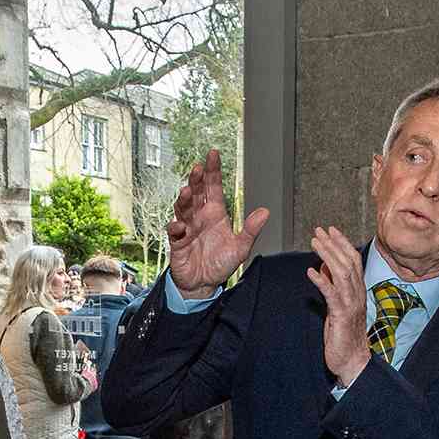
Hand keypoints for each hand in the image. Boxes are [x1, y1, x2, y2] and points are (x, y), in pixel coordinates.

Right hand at [167, 150, 269, 296]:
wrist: (203, 284)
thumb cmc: (220, 264)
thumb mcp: (240, 248)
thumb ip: (250, 230)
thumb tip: (264, 212)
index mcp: (215, 214)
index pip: (213, 187)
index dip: (213, 171)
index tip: (213, 154)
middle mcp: (200, 217)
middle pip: (196, 193)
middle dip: (196, 180)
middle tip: (198, 168)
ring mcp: (187, 228)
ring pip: (183, 208)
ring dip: (184, 199)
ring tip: (187, 192)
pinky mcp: (178, 242)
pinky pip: (174, 232)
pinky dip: (176, 227)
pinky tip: (180, 225)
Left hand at [309, 226, 371, 387]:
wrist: (352, 360)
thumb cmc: (344, 335)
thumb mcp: (337, 306)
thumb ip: (333, 286)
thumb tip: (324, 267)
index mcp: (357, 291)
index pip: (353, 261)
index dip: (342, 243)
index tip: (331, 230)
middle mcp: (357, 294)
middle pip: (348, 262)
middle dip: (333, 244)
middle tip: (319, 231)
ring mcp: (351, 304)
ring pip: (342, 273)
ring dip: (327, 256)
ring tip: (315, 243)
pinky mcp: (342, 316)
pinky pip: (332, 294)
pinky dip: (322, 280)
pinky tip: (311, 272)